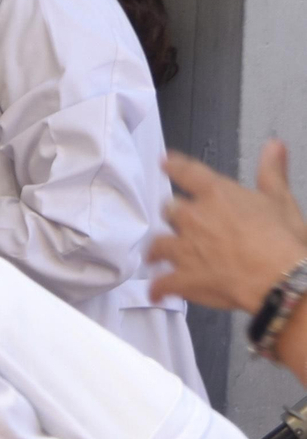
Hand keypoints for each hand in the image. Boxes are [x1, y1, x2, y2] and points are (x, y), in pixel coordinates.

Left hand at [152, 143, 306, 312]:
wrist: (279, 277)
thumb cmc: (282, 240)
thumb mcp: (280, 199)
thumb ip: (271, 172)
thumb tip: (273, 145)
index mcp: (217, 195)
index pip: (188, 173)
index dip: (174, 166)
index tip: (164, 162)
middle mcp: (194, 218)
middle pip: (169, 210)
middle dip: (171, 216)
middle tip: (175, 223)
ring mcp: (185, 249)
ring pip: (157, 245)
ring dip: (156, 251)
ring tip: (155, 256)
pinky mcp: (183, 278)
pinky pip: (161, 283)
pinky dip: (157, 289)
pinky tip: (157, 293)